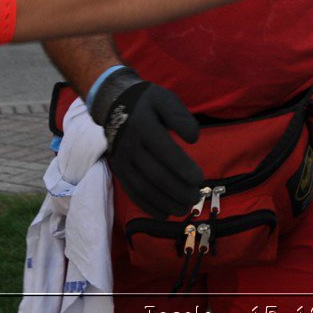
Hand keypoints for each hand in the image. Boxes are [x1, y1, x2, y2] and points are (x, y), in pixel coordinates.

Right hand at [90, 67, 202, 217]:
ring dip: (164, 202)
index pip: (164, 151)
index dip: (182, 168)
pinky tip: (164, 213)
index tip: (199, 179)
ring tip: (184, 208)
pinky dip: (148, 206)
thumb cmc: (146, 102)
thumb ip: (180, 116)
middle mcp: (130, 146)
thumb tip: (193, 138)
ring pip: (143, 188)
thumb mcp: (164, 99)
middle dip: (177, 190)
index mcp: (143, 125)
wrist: (114, 105)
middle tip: (196, 197)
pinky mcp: (119, 171)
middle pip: (154, 174)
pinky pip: (132, 192)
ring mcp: (122, 161)